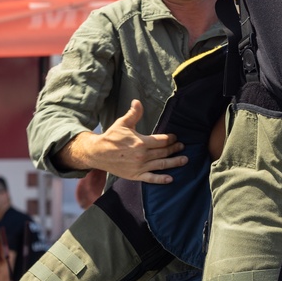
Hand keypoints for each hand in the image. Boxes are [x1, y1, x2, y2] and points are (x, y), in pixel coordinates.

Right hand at [59, 100, 187, 183]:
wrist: (97, 153)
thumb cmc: (111, 137)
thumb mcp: (122, 123)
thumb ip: (133, 113)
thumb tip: (137, 101)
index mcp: (141, 142)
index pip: (161, 140)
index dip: (170, 138)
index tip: (175, 137)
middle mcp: (142, 155)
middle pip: (164, 152)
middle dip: (174, 148)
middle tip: (182, 146)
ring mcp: (139, 167)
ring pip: (161, 164)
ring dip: (174, 162)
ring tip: (184, 159)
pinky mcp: (135, 175)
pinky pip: (151, 178)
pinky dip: (161, 179)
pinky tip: (170, 179)